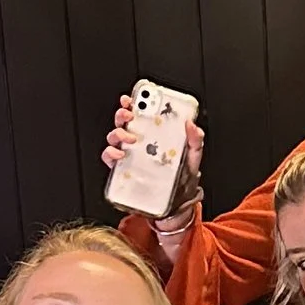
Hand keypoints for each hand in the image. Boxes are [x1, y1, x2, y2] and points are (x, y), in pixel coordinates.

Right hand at [104, 92, 204, 239]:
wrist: (174, 206)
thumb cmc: (181, 180)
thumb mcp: (192, 159)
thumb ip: (195, 141)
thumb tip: (192, 125)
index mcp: (155, 135)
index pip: (142, 114)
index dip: (135, 102)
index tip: (134, 98)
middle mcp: (139, 143)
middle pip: (124, 121)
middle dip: (124, 113)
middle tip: (131, 115)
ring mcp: (129, 155)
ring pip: (114, 136)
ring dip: (119, 133)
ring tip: (130, 138)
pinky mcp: (121, 170)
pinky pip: (109, 158)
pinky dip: (111, 153)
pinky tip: (120, 155)